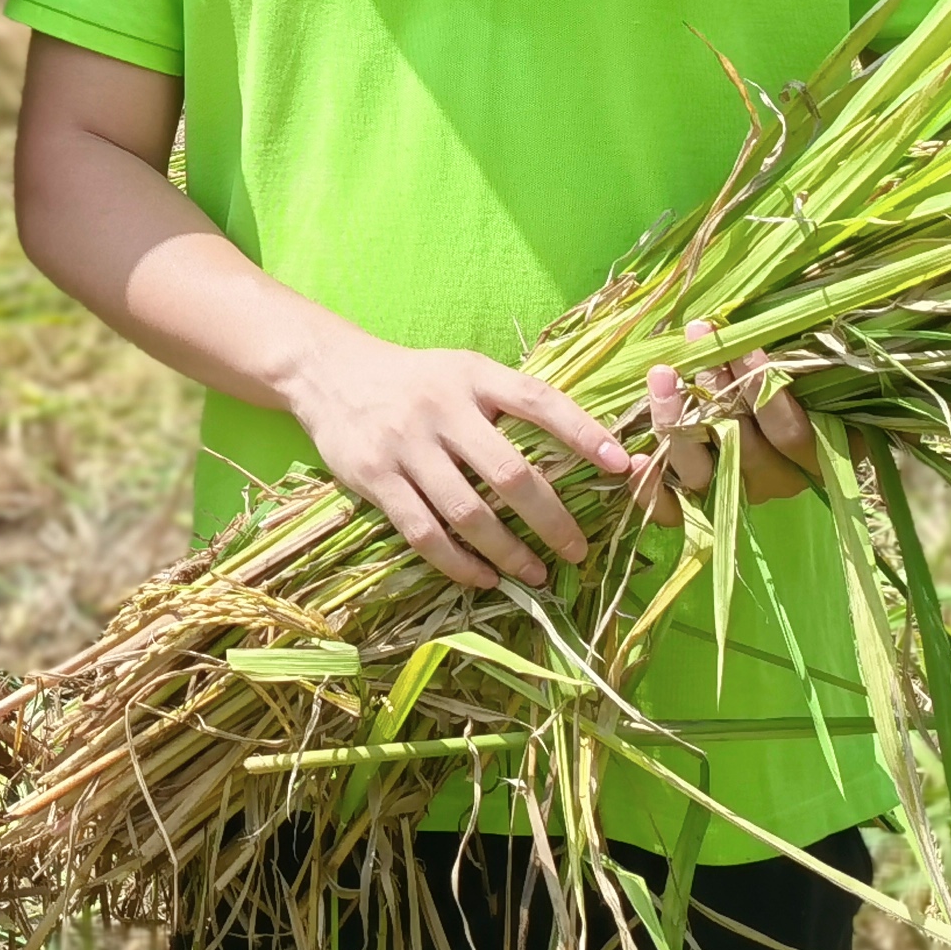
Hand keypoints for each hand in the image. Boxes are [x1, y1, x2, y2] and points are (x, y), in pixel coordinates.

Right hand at [274, 323, 634, 593]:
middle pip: (508, 473)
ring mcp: (405, 445)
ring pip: (468, 512)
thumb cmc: (414, 379)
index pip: (538, 401)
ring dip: (509, 551)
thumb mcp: (462, 372)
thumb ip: (508, 402)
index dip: (583, 432)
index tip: (622, 465)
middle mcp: (441, 409)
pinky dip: (458, 562)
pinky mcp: (374, 478)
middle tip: (578, 549)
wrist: (328, 372)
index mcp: (472, 376)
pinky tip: (484, 577)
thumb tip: (582, 448)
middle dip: (551, 519)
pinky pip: (423, 531)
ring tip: (537, 573)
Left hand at [635, 321, 818, 524]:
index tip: (743, 343)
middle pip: (740, 445)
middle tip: (696, 337)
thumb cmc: (798, 392)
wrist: (769, 432)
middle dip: (715, 385)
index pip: (789, 430)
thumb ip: (807, 367)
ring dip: (675, 420)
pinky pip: (672, 509)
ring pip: (699, 471)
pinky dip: (652, 488)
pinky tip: (636, 457)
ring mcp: (733, 495)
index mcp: (811, 459)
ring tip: (660, 374)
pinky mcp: (696, 508)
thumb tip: (809, 327)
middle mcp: (773, 482)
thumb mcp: (812, 379)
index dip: (765, 387)